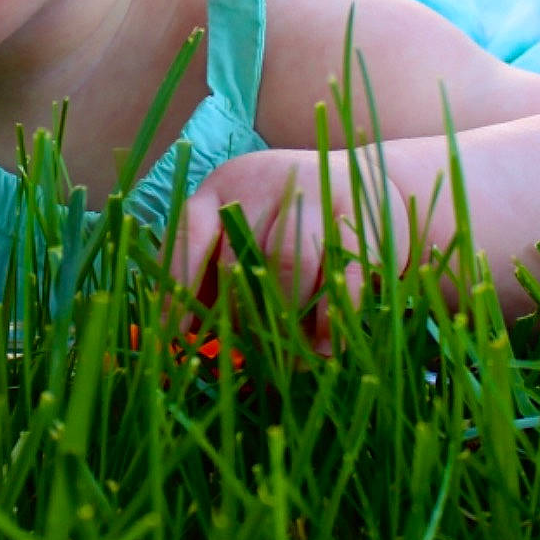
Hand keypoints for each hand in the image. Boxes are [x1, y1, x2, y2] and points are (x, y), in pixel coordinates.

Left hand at [168, 148, 410, 357]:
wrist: (364, 182)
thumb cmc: (287, 221)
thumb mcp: (244, 230)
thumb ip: (213, 271)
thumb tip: (183, 331)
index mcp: (223, 188)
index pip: (190, 232)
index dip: (179, 285)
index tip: (175, 332)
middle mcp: (264, 184)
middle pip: (239, 256)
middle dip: (240, 316)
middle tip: (249, 352)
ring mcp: (315, 194)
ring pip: (289, 263)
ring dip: (285, 318)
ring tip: (289, 357)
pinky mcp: (358, 215)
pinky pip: (342, 274)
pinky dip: (331, 317)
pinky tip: (328, 346)